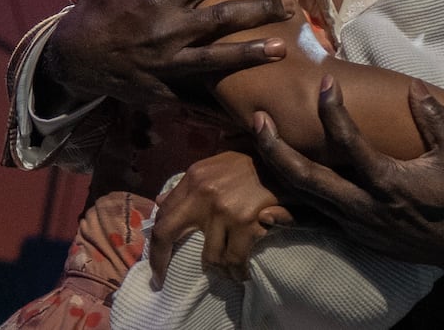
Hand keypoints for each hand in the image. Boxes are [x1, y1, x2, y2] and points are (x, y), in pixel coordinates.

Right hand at [39, 0, 294, 108]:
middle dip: (258, 12)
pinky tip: (252, 103)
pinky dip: (222, 102)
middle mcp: (166, 31)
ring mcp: (166, 65)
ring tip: (281, 50)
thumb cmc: (106, 4)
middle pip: (221, 19)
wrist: (77, 55)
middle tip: (290, 7)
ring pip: (216, 60)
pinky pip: (197, 98)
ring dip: (250, 55)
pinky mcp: (164, 92)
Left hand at [147, 151, 292, 283]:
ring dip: (218, 269)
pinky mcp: (245, 222)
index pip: (163, 213)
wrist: (288, 162)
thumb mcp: (217, 166)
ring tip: (226, 272)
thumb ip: (190, 184)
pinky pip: (234, 259)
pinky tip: (242, 274)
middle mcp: (203, 192)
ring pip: (209, 255)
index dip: (155, 241)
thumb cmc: (253, 165)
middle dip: (161, 261)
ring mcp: (223, 209)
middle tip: (161, 280)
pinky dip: (237, 271)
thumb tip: (159, 202)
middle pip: (167, 233)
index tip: (155, 260)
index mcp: (194, 177)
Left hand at [252, 77, 443, 281]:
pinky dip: (289, 212)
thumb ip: (434, 118)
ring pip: (304, 199)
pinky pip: (314, 221)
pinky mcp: (355, 236)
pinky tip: (267, 206)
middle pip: (306, 177)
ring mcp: (355, 225)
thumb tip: (414, 86)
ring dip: (278, 170)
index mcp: (387, 181)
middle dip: (276, 147)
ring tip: (258, 143)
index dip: (333, 109)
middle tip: (258, 119)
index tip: (326, 82)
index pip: (347, 141)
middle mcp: (363, 205)